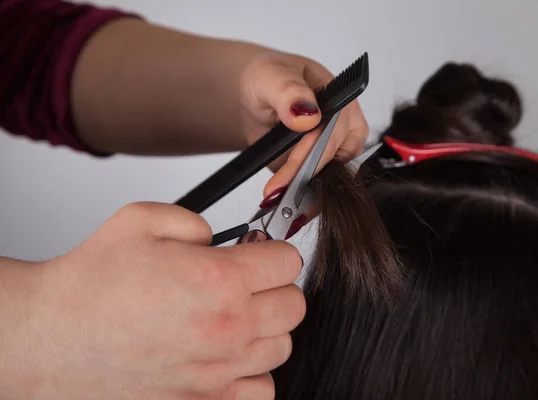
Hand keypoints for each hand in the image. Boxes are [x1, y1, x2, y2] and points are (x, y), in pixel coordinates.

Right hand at [0, 202, 304, 399]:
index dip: (275, 251)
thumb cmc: (91, 283)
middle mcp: (227, 327)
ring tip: (234, 317)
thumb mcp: (142, 219)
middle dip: (276, 287)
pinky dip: (253, 372)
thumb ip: (195, 221)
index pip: (288, 262)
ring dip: (266, 327)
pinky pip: (262, 389)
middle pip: (294, 306)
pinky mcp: (204, 399)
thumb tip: (217, 237)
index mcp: (219, 278)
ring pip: (281, 346)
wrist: (54, 336)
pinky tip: (228, 354)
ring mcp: (218, 369)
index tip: (261, 252)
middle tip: (247, 282)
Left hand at [238, 50, 368, 198]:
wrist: (258, 96)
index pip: (333, 132)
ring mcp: (338, 151)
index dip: (311, 155)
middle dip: (307, 181)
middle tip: (277, 196)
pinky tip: (286, 210)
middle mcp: (346, 127)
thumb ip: (289, 92)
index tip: (287, 175)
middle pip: (337, 161)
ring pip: (334, 180)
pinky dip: (305, 201)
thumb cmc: (271, 80)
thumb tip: (307, 115)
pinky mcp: (326, 169)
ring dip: (309, 196)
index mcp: (342, 99)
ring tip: (280, 208)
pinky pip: (322, 189)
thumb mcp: (272, 77)